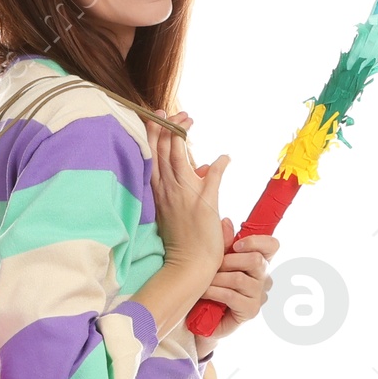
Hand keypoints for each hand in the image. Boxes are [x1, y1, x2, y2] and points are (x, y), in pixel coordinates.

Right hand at [146, 110, 227, 289]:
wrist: (190, 265)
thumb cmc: (184, 239)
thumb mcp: (177, 207)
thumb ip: (188, 183)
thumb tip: (202, 165)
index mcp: (159, 191)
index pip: (152, 155)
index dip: (156, 133)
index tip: (162, 117)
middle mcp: (168, 189)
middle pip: (161, 149)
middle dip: (166, 126)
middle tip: (176, 113)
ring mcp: (185, 195)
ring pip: (177, 156)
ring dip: (182, 134)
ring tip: (189, 120)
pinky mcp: (204, 203)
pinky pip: (212, 177)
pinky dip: (219, 165)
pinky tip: (225, 157)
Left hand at [199, 218, 278, 340]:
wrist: (202, 317)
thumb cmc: (210, 284)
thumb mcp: (215, 260)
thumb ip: (223, 242)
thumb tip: (226, 222)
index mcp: (259, 261)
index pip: (272, 246)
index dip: (257, 241)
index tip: (237, 244)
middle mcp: (263, 278)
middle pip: (256, 260)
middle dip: (229, 261)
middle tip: (213, 266)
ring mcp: (259, 295)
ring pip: (240, 279)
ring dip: (218, 278)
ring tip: (205, 280)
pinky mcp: (251, 311)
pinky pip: (232, 296)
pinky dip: (214, 292)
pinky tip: (203, 293)